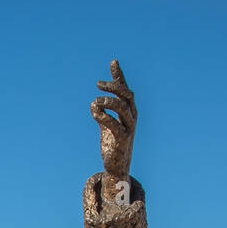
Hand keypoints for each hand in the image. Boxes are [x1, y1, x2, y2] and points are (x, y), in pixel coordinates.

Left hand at [91, 60, 136, 188]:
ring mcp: (129, 127)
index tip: (112, 62)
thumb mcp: (109, 124)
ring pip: (122, 107)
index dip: (120, 76)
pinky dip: (104, 117)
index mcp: (129, 111)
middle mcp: (132, 116)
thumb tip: (95, 102)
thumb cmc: (113, 143)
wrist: (118, 165)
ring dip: (108, 101)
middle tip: (99, 85)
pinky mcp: (122, 139)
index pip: (125, 89)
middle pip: (126, 95)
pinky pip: (115, 124)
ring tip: (95, 102)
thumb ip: (105, 113)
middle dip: (114, 86)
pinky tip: (95, 113)